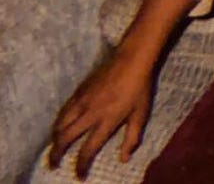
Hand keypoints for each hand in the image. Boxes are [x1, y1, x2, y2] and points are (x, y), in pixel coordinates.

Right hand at [48, 50, 153, 178]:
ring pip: (59, 124)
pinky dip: (57, 122)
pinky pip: (62, 111)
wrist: (131, 60)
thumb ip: (132, 138)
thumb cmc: (140, 89)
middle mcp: (89, 113)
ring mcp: (81, 101)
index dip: (82, 165)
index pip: (88, 149)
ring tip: (54, 148)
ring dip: (54, 139)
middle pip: (65, 138)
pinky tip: (59, 127)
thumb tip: (124, 159)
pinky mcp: (78, 92)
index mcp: (106, 121)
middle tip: (53, 165)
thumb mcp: (141, 115)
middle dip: (56, 154)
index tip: (79, 176)